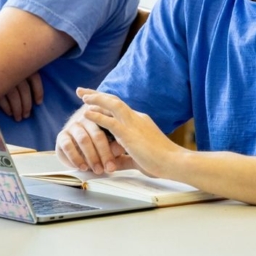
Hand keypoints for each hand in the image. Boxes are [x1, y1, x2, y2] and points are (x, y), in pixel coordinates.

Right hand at [0, 71, 43, 121]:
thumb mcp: (9, 67)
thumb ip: (19, 75)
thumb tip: (32, 95)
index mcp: (19, 62)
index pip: (35, 78)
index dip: (39, 91)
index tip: (39, 103)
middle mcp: (12, 68)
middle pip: (25, 90)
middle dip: (27, 105)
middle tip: (26, 115)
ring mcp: (1, 76)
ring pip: (14, 96)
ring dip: (18, 109)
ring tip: (19, 117)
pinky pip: (2, 98)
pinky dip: (7, 108)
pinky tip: (9, 113)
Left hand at [57, 88, 177, 177]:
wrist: (174, 162)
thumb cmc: (161, 162)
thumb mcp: (138, 160)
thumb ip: (124, 159)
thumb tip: (112, 164)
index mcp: (140, 122)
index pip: (119, 108)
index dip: (105, 103)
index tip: (93, 99)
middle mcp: (136, 118)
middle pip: (114, 101)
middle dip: (97, 95)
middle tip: (81, 90)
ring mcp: (133, 124)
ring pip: (112, 105)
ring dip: (96, 99)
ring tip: (82, 95)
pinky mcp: (130, 134)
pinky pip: (110, 121)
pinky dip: (97, 116)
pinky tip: (86, 113)